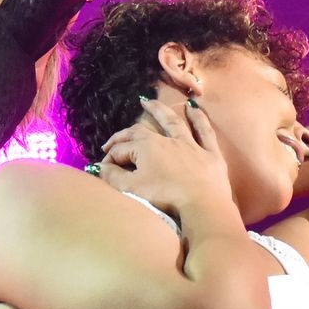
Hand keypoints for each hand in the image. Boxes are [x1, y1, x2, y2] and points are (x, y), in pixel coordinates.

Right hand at [96, 96, 235, 220]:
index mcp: (146, 147)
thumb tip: (98, 167)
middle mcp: (166, 140)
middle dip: (124, 135)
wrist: (203, 206)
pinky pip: (204, 132)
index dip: (109, 159)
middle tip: (113, 142)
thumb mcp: (131, 189)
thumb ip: (112, 176)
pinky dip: (199, 119)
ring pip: (173, 122)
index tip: (103, 170)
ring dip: (159, 111)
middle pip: (140, 132)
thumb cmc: (165, 197)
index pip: (121, 149)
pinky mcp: (210, 154)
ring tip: (148, 102)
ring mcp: (190, 145)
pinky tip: (193, 108)